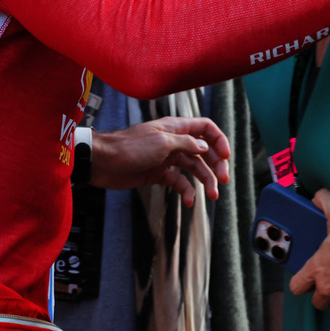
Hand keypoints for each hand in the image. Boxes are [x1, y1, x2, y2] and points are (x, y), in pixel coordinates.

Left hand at [89, 116, 230, 205]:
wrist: (103, 162)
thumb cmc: (129, 148)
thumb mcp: (161, 143)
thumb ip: (185, 144)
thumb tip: (204, 147)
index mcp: (175, 128)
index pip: (205, 128)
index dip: (219, 140)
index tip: (226, 157)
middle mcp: (174, 141)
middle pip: (203, 150)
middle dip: (216, 164)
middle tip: (223, 180)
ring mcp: (166, 158)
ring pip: (194, 168)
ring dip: (206, 180)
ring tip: (214, 196)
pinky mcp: (158, 173)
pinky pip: (178, 182)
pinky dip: (186, 191)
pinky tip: (189, 202)